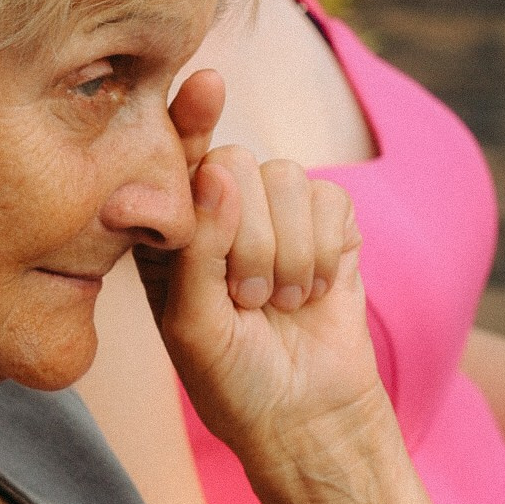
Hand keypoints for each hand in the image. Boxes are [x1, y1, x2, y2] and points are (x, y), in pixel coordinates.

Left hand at [138, 71, 385, 472]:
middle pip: (235, 162)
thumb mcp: (193, 327)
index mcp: (171, 231)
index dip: (187, 119)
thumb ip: (198, 250)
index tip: (204, 86)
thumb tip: (221, 169)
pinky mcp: (330, 223)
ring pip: (288, 178)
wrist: (306, 417)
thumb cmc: (234, 381)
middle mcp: (222, 210)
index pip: (173, 158)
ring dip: (287, 254)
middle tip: (248, 301)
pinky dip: (325, 254)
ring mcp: (277, 213)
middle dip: (247, 238)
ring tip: (278, 303)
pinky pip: (332, 200)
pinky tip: (313, 292)